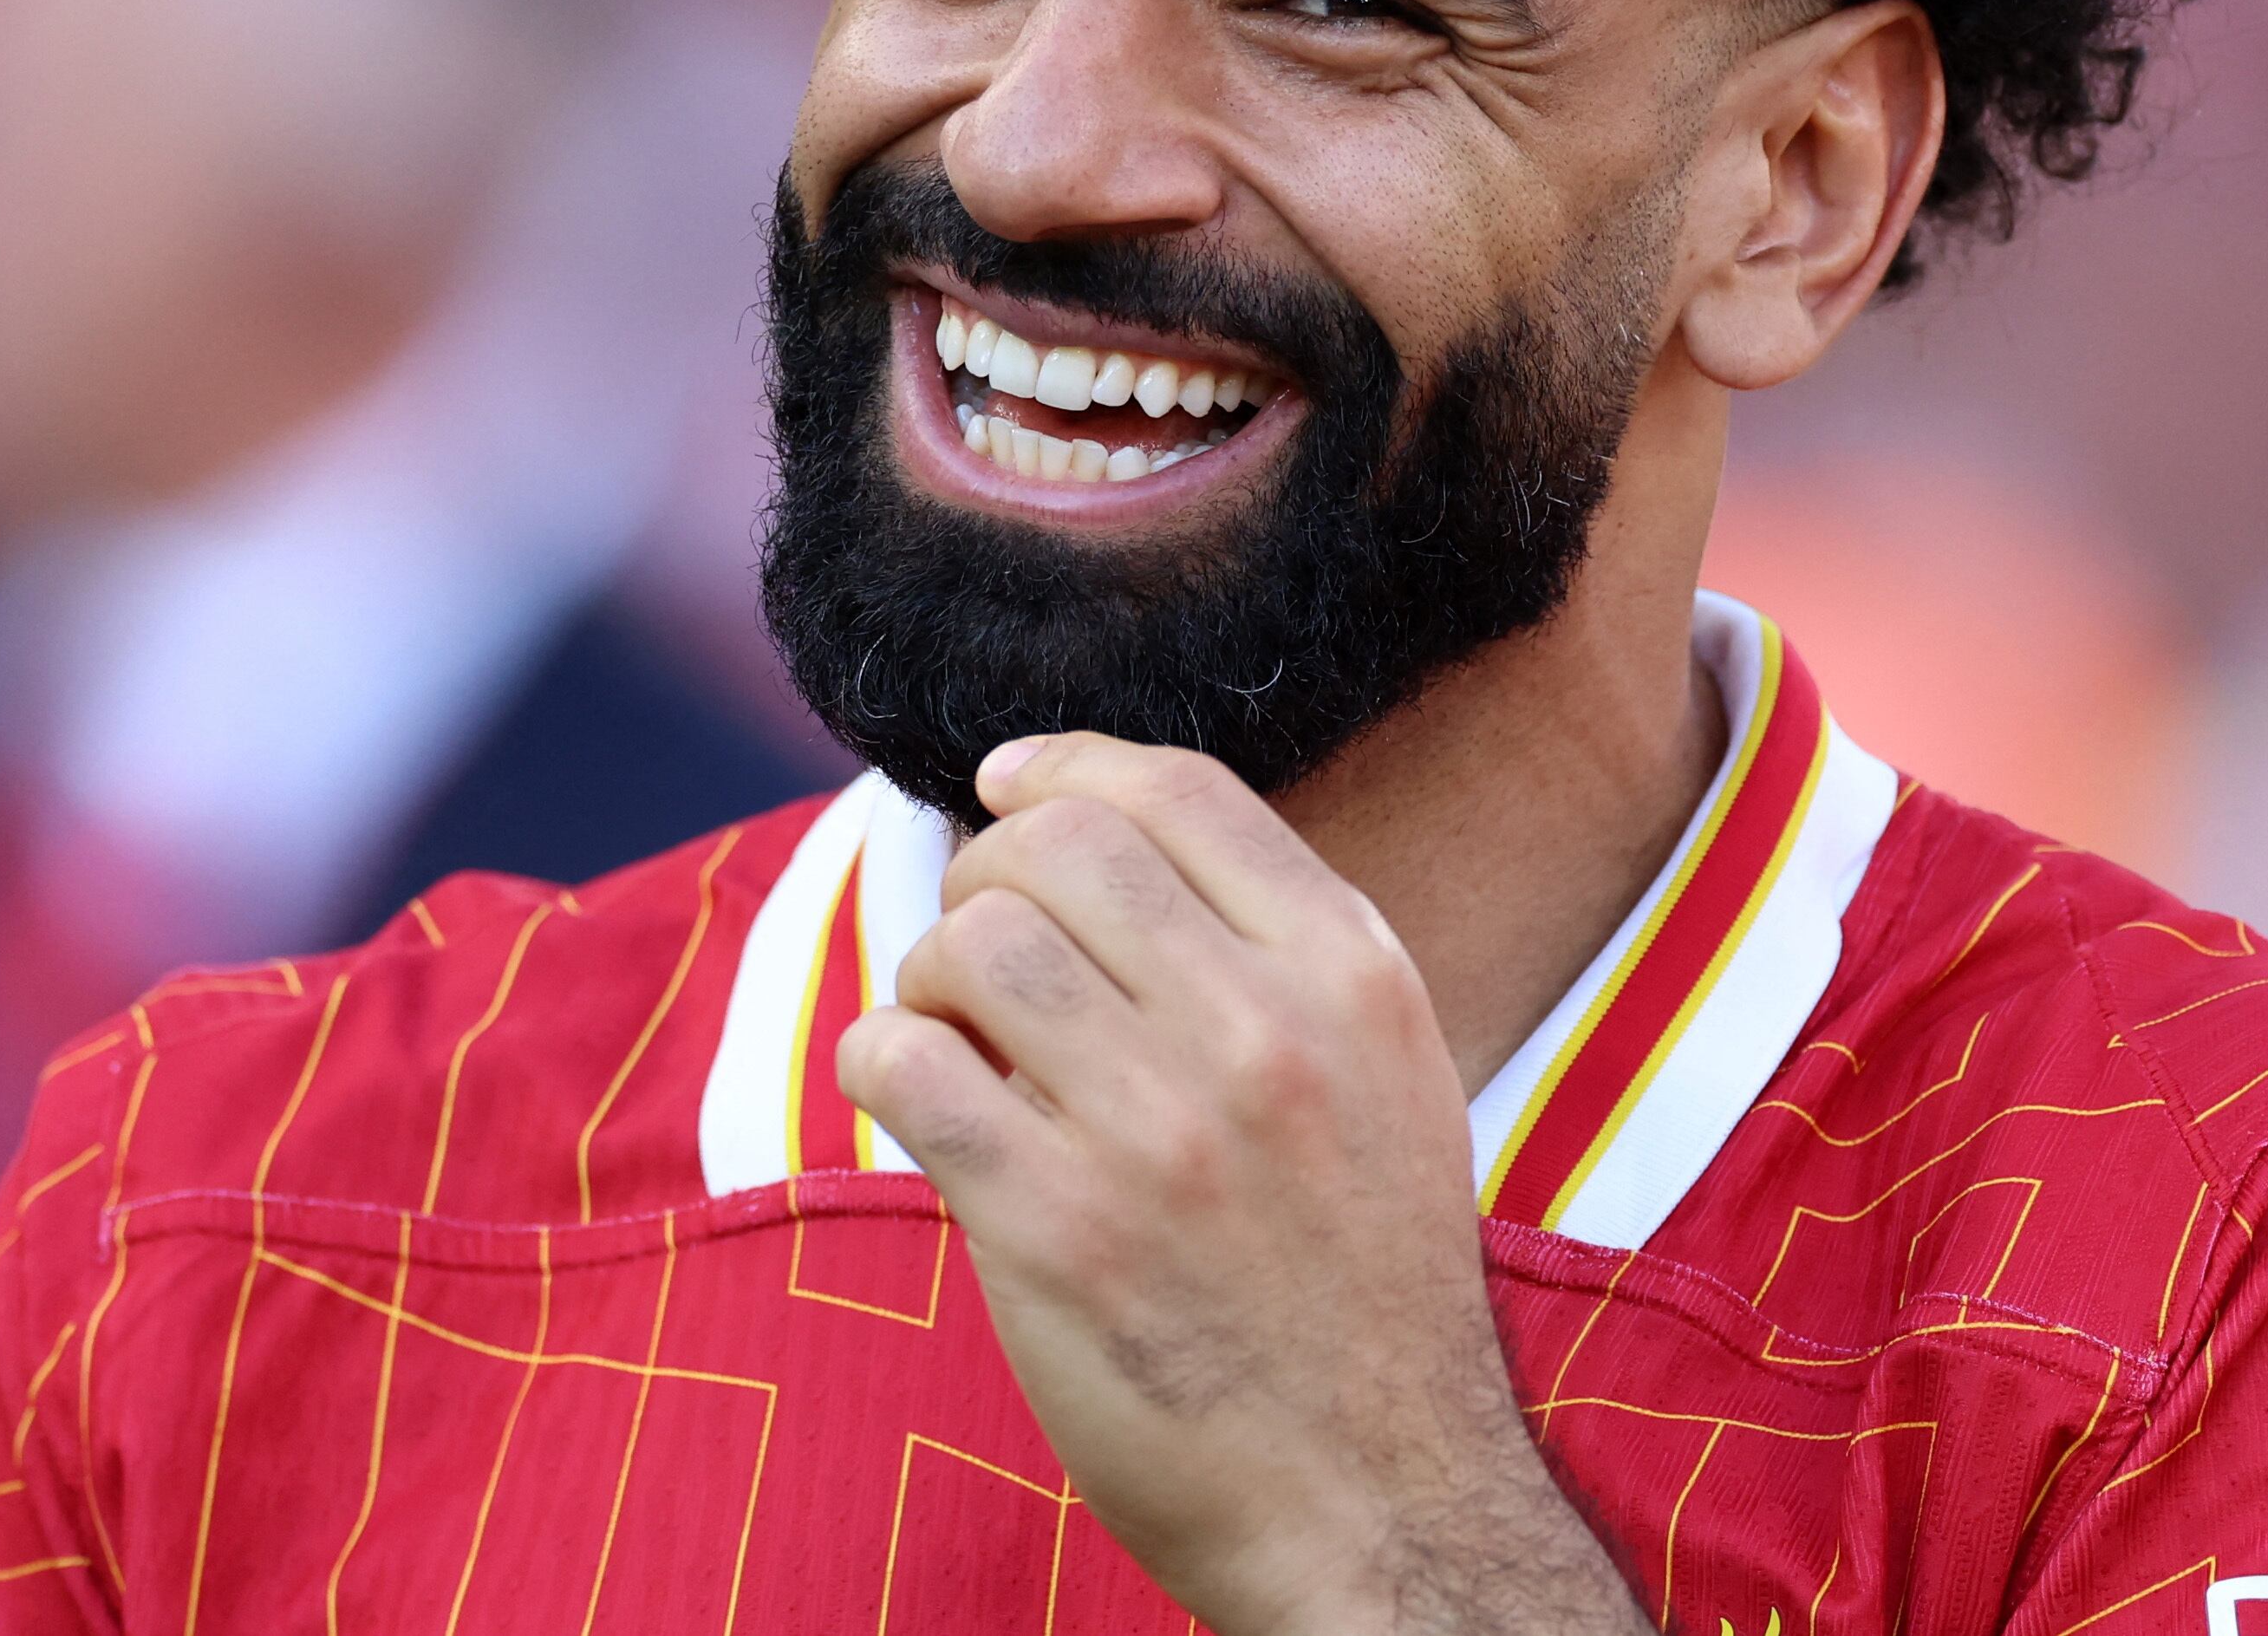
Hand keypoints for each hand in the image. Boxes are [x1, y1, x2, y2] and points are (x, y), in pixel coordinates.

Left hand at [839, 733, 1648, 1635]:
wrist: (1380, 1501)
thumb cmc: (1359, 1286)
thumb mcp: (1387, 1081)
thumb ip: (1281, 954)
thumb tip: (1103, 828)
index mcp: (1356, 980)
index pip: (1182, 790)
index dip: (1068, 765)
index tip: (1008, 784)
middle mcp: (1268, 1036)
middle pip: (1063, 844)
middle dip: (988, 867)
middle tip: (976, 936)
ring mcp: (1162, 1132)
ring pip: (975, 942)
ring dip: (931, 970)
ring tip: (951, 1031)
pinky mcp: (1058, 1230)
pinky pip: (907, 1064)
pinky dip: (881, 1059)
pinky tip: (909, 1095)